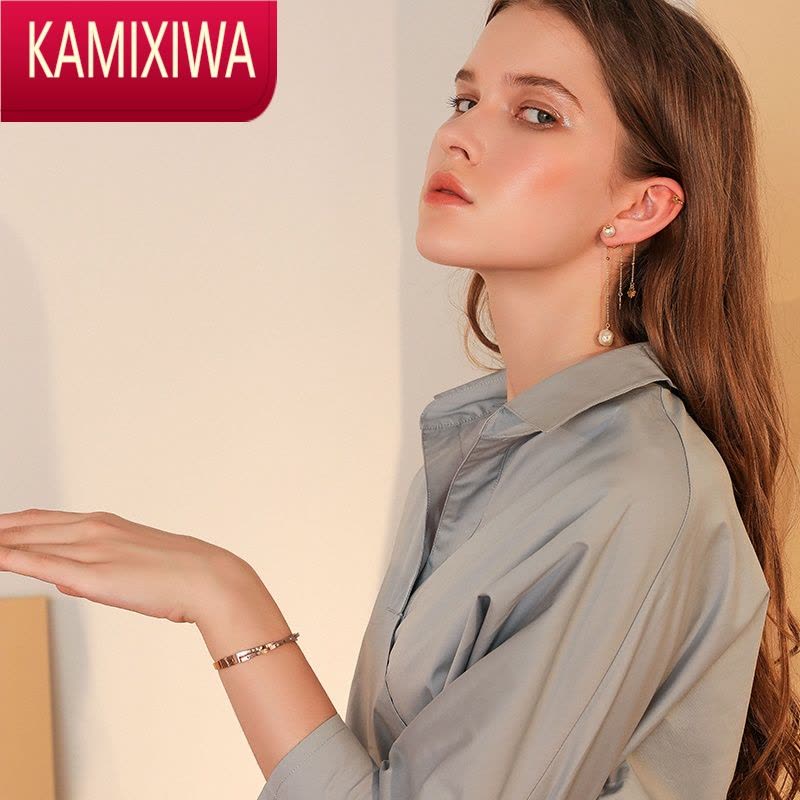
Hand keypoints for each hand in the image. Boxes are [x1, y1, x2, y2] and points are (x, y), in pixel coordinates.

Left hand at [0, 508, 254, 624]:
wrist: (207, 577)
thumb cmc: (179, 574)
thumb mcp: (134, 562)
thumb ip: (96, 565)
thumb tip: (64, 575)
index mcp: (104, 523)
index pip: (41, 520)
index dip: (8, 525)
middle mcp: (93, 529)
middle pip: (26, 526)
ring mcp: (91, 548)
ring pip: (28, 541)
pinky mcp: (91, 574)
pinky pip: (40, 564)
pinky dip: (10, 559)